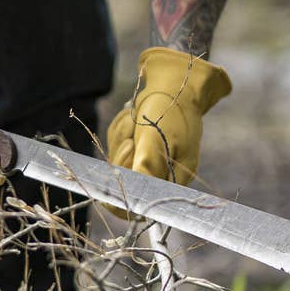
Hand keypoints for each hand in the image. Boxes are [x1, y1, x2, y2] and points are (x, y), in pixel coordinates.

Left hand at [105, 47, 232, 190]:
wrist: (174, 83)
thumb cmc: (169, 109)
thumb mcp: (157, 135)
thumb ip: (147, 164)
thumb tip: (136, 193)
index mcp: (173, 179)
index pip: (143, 207)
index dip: (124, 197)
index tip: (115, 178)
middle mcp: (160, 174)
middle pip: (124, 183)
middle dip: (122, 158)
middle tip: (131, 141)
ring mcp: (148, 160)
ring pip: (116, 160)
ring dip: (121, 137)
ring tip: (136, 121)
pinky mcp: (137, 147)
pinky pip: (116, 144)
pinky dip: (120, 129)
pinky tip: (133, 117)